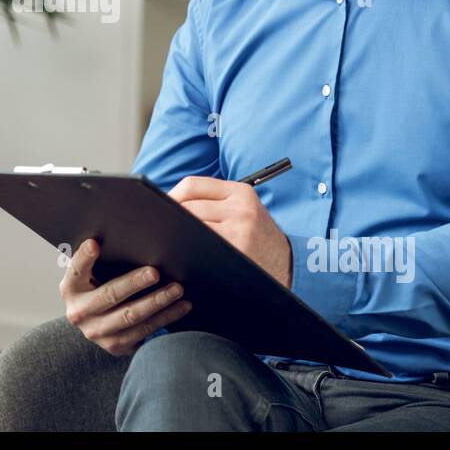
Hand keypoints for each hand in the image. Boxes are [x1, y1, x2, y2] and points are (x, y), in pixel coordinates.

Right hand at [59, 239, 193, 356]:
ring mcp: (97, 333)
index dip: (84, 257)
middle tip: (155, 272)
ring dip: (157, 302)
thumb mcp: (90, 273)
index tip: (95, 244)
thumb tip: (125, 232)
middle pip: (110, 296)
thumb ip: (100, 257)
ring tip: (177, 289)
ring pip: (131, 317)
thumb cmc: (97, 285)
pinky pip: (145, 332)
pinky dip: (166, 318)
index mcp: (70, 288)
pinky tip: (181, 306)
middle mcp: (80, 312)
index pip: (76, 269)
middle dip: (134, 283)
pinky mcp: (116, 346)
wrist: (94, 322)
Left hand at [169, 176, 292, 288]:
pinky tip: (185, 254)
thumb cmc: (257, 237)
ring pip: (192, 224)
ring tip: (171, 241)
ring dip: (177, 234)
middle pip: (189, 205)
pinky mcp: (238, 249)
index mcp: (241, 191)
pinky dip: (188, 249)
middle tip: (161, 229)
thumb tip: (168, 202)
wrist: (288, 264)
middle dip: (171, 217)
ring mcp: (240, 229)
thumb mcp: (244, 210)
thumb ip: (214, 202)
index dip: (171, 196)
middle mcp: (241, 207)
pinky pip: (201, 245)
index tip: (162, 209)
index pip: (193, 185)